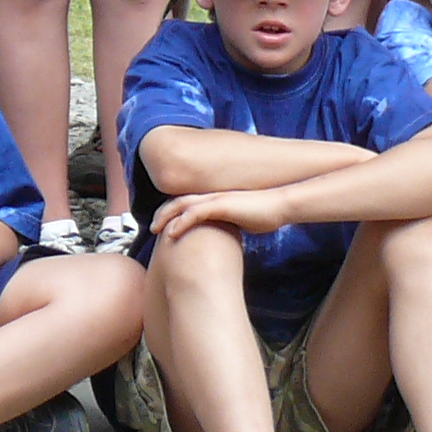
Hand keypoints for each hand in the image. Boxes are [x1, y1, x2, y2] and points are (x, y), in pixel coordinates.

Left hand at [148, 186, 290, 242]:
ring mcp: (215, 200)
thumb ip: (230, 224)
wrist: (280, 205)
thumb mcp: (242, 220)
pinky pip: (195, 213)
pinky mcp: (221, 206)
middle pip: (178, 201)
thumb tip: (226, 235)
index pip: (187, 203)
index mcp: (215, 199)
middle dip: (162, 213)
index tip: (162, 225)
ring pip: (182, 205)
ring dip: (166, 217)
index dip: (172, 212)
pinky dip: (181, 222)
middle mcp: (211, 197)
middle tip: (151, 227)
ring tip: (154, 230)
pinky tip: (171, 233)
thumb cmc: (265, 214)